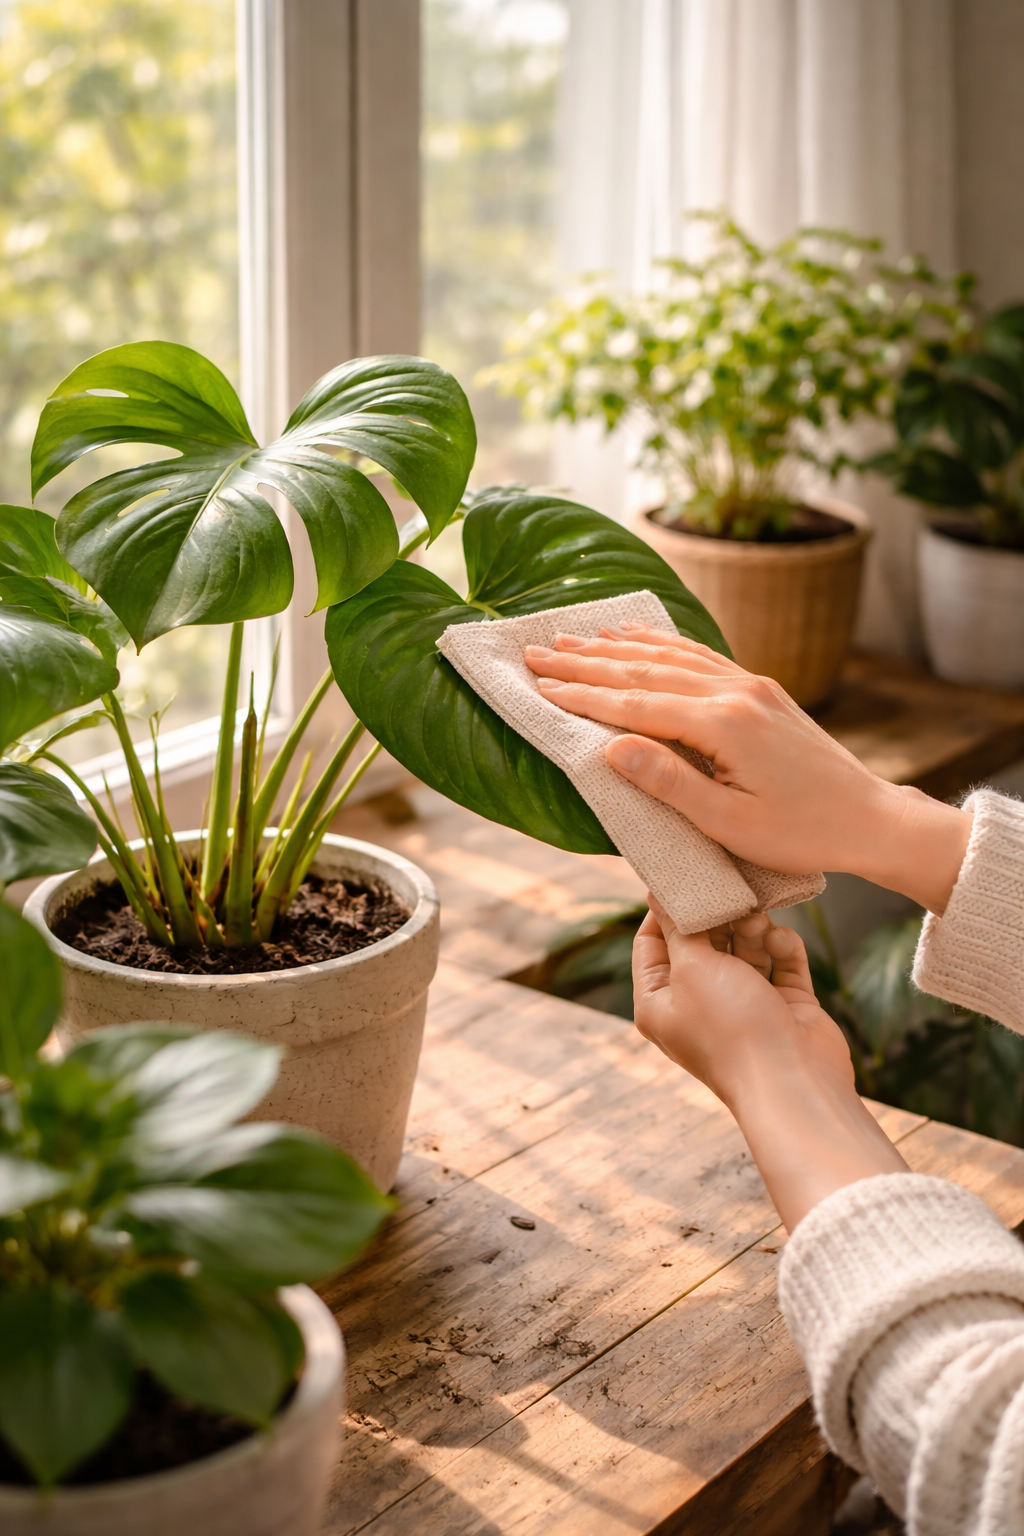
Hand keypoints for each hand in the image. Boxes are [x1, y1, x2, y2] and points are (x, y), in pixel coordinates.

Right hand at [524, 624, 971, 914]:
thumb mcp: (728, 822)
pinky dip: (660, 644)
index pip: (634, 704)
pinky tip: (636, 636)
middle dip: (586, 662)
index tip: (537, 684)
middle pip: (644, 671)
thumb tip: (608, 747)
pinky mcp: (761, 690)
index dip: (582, 695)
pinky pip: (699, 656)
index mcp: (724, 725)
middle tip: (536, 652)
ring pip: (670, 656)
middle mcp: (735, 692)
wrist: (870, 819)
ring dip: (616, 647)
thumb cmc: (800, 833)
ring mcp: (750, 685)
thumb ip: (667, 781)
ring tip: (572, 638)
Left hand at [634, 900, 908, 1229]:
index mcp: (659, 1002)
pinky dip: (781, 947)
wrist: (794, 1082)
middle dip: (718, 916)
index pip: (651, 941)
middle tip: (732, 895)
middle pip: (702, 940)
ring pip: (744, 946)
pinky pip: (780, 962)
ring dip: (753, 929)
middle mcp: (698, 1002)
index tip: (685, 878)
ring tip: (758, 921)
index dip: (665, 909)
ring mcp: (743, 1004)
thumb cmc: (732, 1029)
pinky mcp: (784, 1005)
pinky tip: (781, 942)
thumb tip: (660, 894)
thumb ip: (680, 927)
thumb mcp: (692, 967)